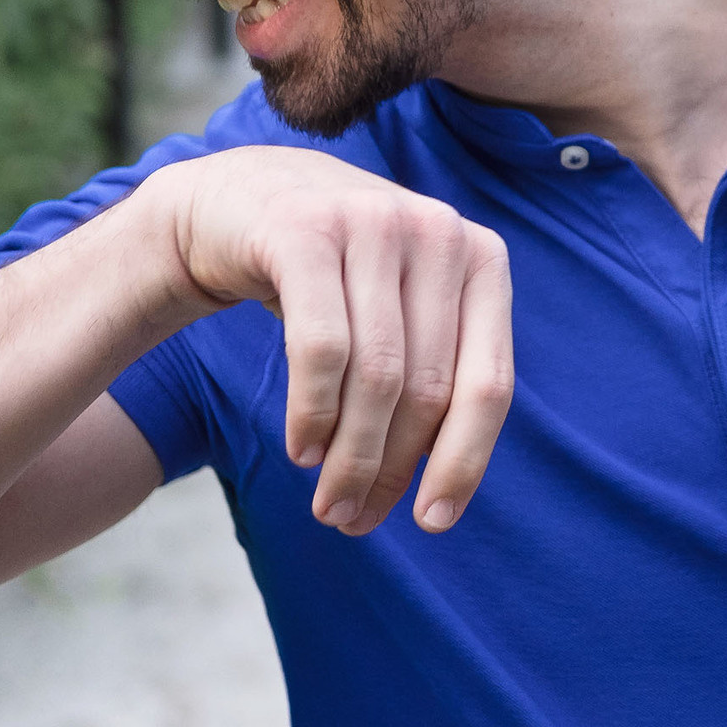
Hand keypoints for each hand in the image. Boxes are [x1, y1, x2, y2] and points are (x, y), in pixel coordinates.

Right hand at [144, 146, 514, 537]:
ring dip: (349, 456)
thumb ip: (432, 378)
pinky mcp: (307, 231)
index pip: (489, 383)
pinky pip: (323, 348)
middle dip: (390, 469)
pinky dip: (313, 413)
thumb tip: (442, 496)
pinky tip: (302, 449)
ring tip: (327, 501)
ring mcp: (374, 223)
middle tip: (351, 521)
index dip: (463, 461)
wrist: (236, 203)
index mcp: (482, 259)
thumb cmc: (332, 280)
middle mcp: (439, 232)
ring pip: (377, 376)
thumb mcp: (398, 315)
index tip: (433, 522)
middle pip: (430, 388)